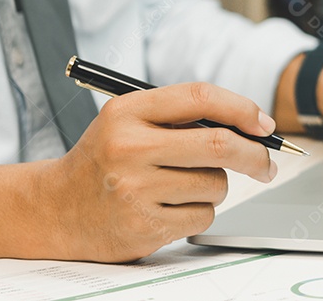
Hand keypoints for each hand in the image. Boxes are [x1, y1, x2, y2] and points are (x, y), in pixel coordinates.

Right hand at [39, 83, 277, 262]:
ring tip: (182, 185)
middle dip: (254, 154)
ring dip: (215, 186)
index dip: (241, 108)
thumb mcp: (128, 122)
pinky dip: (198, 212)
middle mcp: (130, 147)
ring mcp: (136, 189)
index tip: (263, 124)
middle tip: (266, 163)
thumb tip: (250, 125)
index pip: (200, 97)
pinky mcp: (144, 226)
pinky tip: (168, 208)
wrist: (56, 208)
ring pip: (215, 184)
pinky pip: (202, 216)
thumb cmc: (105, 159)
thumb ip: (179, 116)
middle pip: (218, 144)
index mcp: (128, 111)